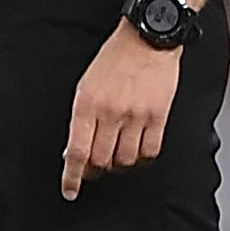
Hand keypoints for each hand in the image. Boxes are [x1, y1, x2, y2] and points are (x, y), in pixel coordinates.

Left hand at [62, 21, 182, 200]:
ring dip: (119, 164)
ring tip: (117, 154)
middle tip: (95, 168)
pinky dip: (142, 157)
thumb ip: (81, 118)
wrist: (147, 39)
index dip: (72, 177)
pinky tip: (138, 151)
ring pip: (125, 160)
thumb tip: (75, 150)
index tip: (70, 191)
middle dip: (96, 169)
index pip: (77, 151)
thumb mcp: (86, 86)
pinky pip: (151, 151)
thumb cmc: (114, 60)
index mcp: (87, 105)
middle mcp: (110, 113)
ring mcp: (136, 116)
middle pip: (101, 160)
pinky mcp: (159, 115)